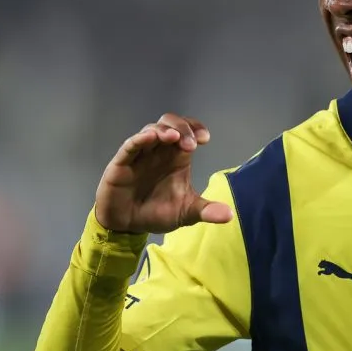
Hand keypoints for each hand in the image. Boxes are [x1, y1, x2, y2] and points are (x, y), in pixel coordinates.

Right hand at [94, 114, 232, 233]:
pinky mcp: (122, 163)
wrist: (127, 226)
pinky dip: (140, 139)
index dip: (196, 128)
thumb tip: (230, 216)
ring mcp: (140, 155)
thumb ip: (206, 211)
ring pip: (150, 129)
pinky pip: (130, 146)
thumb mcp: (186, 213)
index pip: (187, 131)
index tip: (205, 138)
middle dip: (183, 128)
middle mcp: (159, 151)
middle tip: (192, 144)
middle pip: (170, 124)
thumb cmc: (156, 212)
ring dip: (163, 130)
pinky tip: (150, 137)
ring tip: (175, 138)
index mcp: (175, 157)